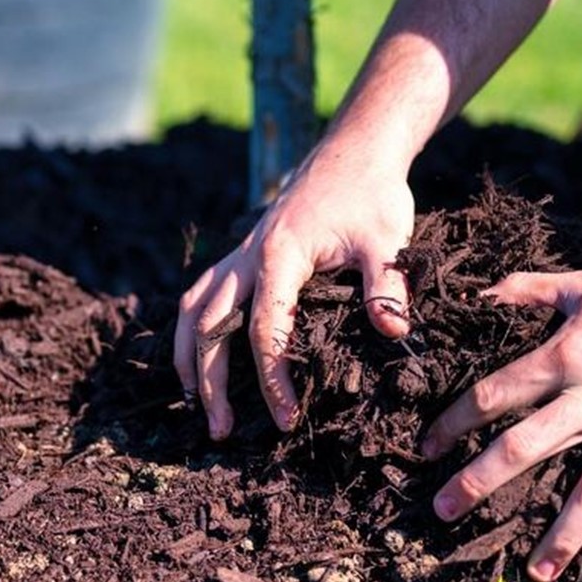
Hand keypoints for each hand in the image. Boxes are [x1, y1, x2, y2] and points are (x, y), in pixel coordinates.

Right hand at [174, 140, 415, 438]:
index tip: (286, 418)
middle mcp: (247, 256)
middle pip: (210, 326)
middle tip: (221, 431)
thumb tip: (394, 332)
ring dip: (188, 358)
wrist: (354, 150)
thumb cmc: (372, 195)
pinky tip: (198, 359)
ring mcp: (240, 254)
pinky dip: (192, 329)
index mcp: (279, 256)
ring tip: (194, 404)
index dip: (271, 378)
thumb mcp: (388, 239)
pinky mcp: (242, 254)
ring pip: (193, 309)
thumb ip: (388, 285)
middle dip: (210, 382)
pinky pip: (201, 294)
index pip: (263, 329)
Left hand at [418, 248, 581, 581]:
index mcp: (565, 355)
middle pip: (524, 447)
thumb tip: (482, 292)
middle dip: (479, 482)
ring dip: (563, 535)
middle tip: (442, 513)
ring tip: (538, 573)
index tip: (427, 448)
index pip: (493, 395)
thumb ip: (529, 290)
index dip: (454, 422)